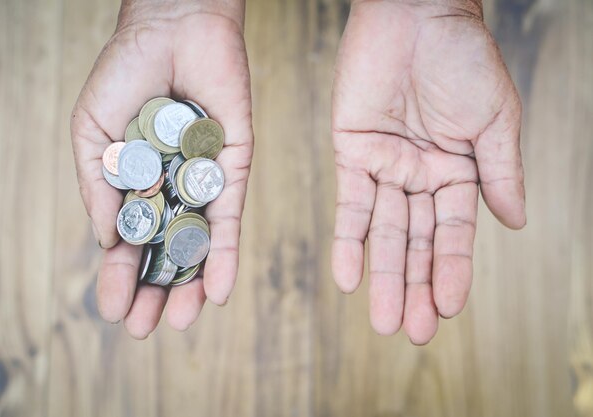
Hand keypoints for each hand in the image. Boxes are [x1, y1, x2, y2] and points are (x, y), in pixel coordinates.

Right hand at [71, 0, 252, 337]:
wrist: (172, 29)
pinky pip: (230, 218)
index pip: (128, 241)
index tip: (114, 311)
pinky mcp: (234, 168)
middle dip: (155, 290)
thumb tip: (105, 243)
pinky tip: (217, 291)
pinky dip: (224, 254)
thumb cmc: (125, 73)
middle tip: (148, 328)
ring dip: (189, 284)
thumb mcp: (93, 132)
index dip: (120, 276)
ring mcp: (204, 182)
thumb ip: (98, 186)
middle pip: (165, 250)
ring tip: (180, 320)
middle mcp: (172, 188)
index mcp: (135, 183)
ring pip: (199, 244)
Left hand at [331, 0, 524, 343]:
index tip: (449, 309)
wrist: (415, 15)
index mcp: (459, 172)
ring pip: (383, 233)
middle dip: (414, 287)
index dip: (451, 271)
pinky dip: (348, 240)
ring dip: (382, 276)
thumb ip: (502, 173)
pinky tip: (347, 277)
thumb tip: (516, 224)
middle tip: (411, 331)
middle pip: (416, 242)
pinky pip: (349, 205)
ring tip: (382, 318)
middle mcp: (421, 177)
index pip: (454, 234)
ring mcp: (385, 167)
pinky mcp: (352, 153)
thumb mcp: (494, 118)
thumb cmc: (462, 57)